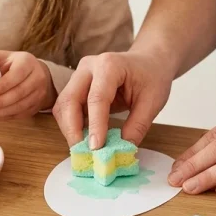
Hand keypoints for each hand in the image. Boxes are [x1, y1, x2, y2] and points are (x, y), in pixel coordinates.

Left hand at [0, 51, 55, 119]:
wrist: (37, 74)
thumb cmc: (13, 64)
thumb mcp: (3, 56)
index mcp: (27, 62)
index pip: (19, 73)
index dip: (6, 83)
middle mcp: (37, 78)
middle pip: (19, 93)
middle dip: (0, 102)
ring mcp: (39, 94)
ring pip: (20, 106)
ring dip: (0, 112)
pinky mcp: (36, 106)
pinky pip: (19, 114)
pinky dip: (4, 117)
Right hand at [52, 49, 172, 147]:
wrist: (148, 61)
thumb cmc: (152, 76)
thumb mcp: (153, 101)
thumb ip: (137, 126)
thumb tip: (122, 150)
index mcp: (109, 65)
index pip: (97, 98)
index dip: (95, 125)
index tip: (96, 148)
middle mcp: (88, 67)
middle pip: (69, 99)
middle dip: (73, 129)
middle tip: (83, 153)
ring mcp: (79, 75)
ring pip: (63, 105)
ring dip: (69, 129)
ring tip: (83, 150)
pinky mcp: (76, 86)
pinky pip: (66, 108)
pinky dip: (71, 126)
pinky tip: (83, 140)